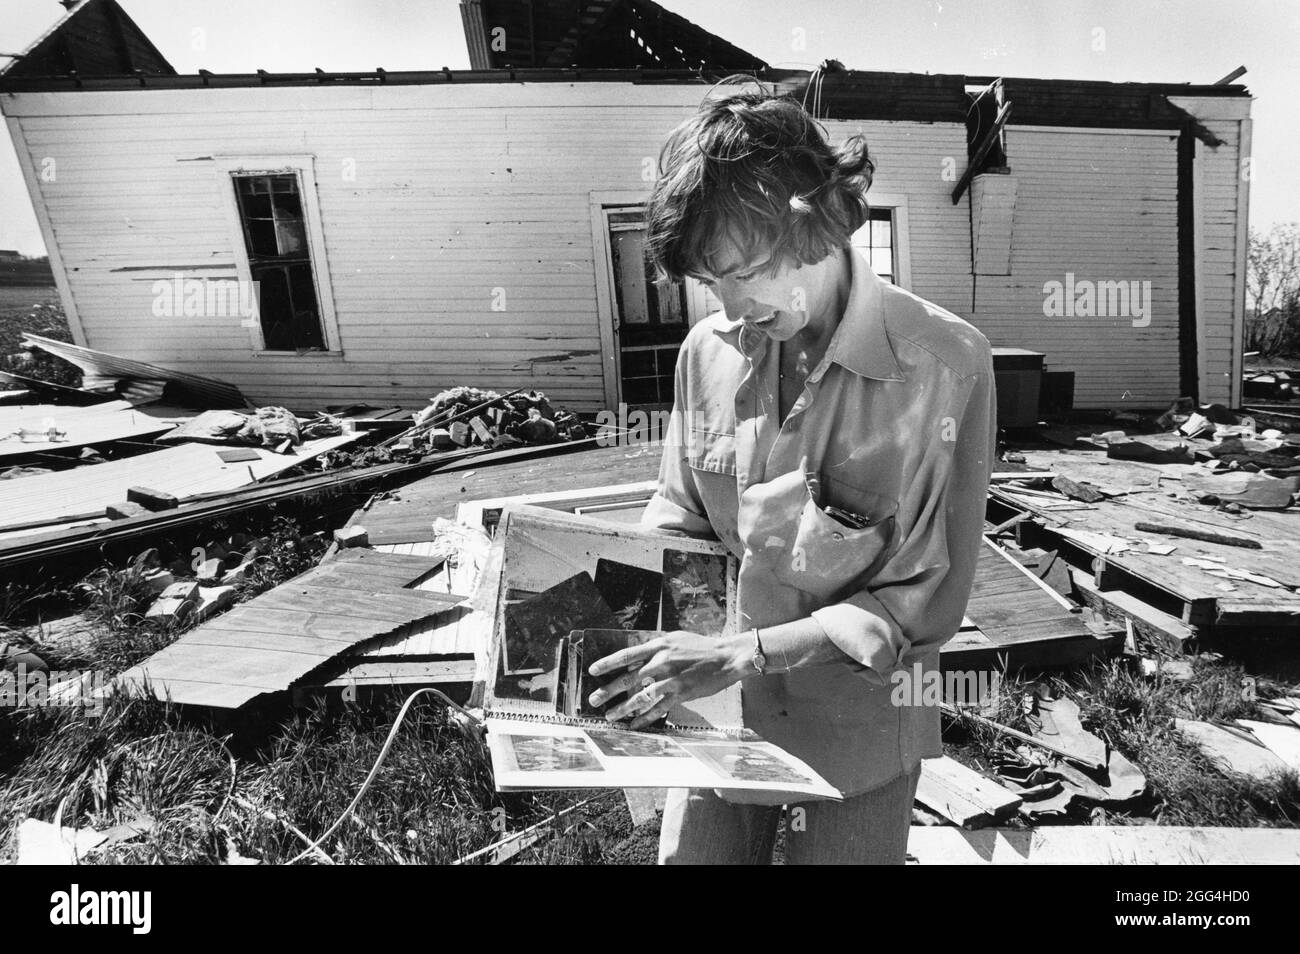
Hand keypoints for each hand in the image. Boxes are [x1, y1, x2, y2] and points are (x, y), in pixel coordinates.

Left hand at [586, 631, 751, 729]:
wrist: (726, 657)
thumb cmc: (700, 646)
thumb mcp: (675, 638)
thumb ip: (655, 647)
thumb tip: (635, 657)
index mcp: (660, 645)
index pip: (628, 654)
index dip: (608, 662)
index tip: (593, 670)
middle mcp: (663, 661)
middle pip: (629, 678)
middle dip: (609, 690)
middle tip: (593, 700)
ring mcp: (672, 679)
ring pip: (642, 697)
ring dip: (624, 708)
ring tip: (610, 716)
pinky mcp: (682, 693)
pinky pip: (659, 708)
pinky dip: (645, 718)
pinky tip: (634, 725)